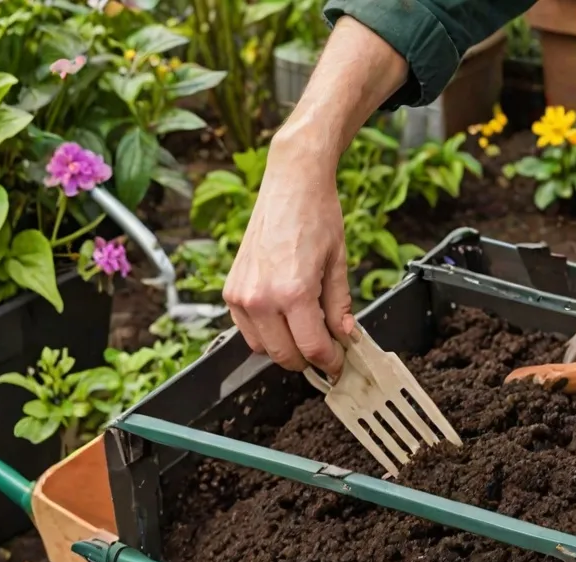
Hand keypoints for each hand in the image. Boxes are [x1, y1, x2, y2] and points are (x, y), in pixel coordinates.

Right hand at [223, 131, 351, 375]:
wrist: (291, 184)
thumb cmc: (317, 215)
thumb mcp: (338, 265)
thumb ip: (340, 307)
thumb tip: (345, 337)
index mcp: (293, 293)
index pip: (313, 349)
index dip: (330, 362)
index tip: (338, 364)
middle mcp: (262, 298)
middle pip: (286, 356)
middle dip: (308, 361)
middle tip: (325, 352)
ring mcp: (242, 296)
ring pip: (263, 349)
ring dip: (285, 349)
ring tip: (305, 332)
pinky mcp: (231, 290)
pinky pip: (247, 330)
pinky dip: (266, 334)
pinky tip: (284, 320)